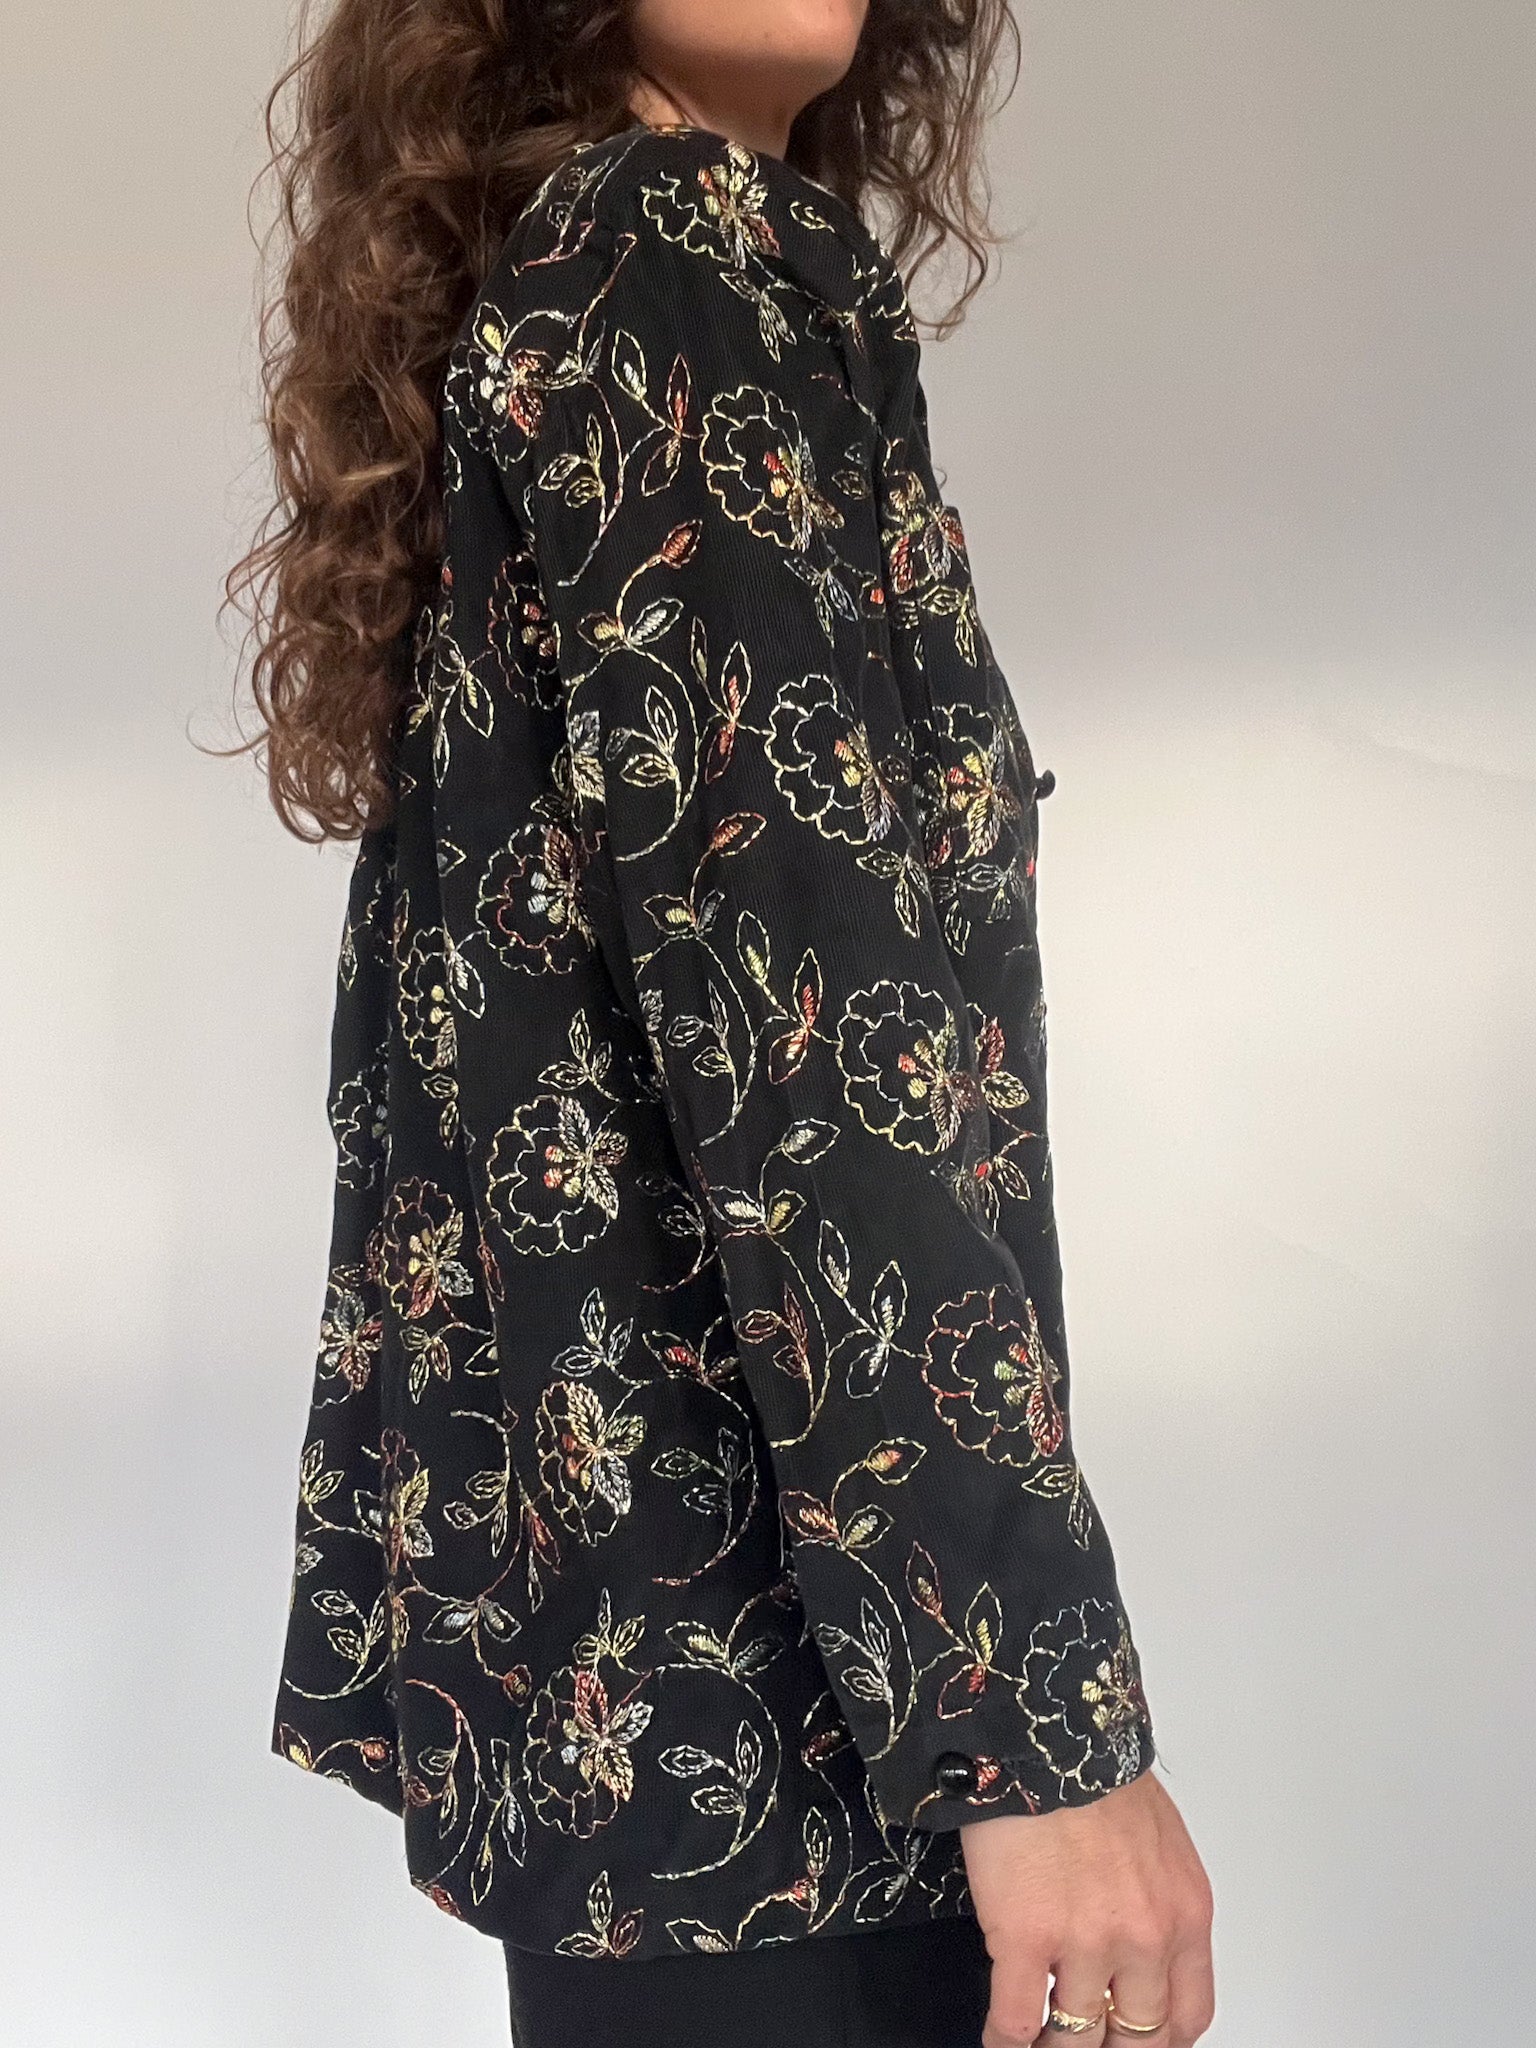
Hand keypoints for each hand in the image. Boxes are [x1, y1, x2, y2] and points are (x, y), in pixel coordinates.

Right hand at [959, 1769, 1213, 2047]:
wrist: (1043, 1732)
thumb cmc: (1092, 1767)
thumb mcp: (1157, 1839)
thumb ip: (1156, 1899)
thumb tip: (1137, 1934)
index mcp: (1183, 1913)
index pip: (1187, 2014)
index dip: (1159, 2038)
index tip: (1136, 2038)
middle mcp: (1144, 1939)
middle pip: (1138, 2039)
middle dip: (1111, 2046)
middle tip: (1091, 2042)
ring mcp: (1085, 1944)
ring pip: (1076, 2039)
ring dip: (1057, 2045)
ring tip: (1041, 2043)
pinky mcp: (1026, 1938)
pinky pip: (1018, 2021)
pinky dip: (1007, 2040)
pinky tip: (1002, 2038)